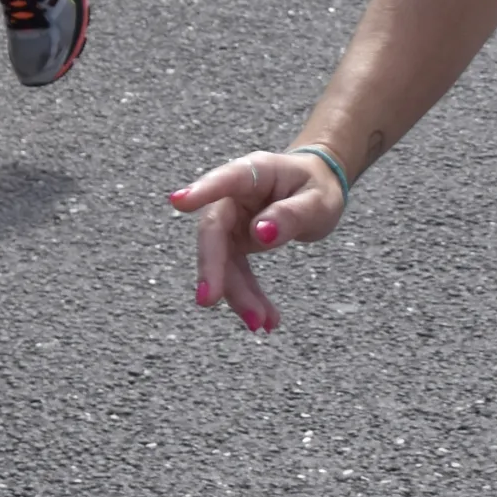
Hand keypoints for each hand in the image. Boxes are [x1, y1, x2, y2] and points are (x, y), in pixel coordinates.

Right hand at [169, 149, 349, 332]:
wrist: (315, 188)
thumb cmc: (316, 187)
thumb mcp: (318, 202)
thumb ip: (291, 215)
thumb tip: (261, 234)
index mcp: (254, 173)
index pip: (224, 180)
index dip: (201, 191)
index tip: (179, 202)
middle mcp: (233, 196)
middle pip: (215, 230)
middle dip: (212, 267)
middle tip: (208, 300)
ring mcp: (231, 219)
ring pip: (223, 258)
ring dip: (237, 293)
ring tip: (261, 324)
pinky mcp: (234, 240)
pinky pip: (235, 270)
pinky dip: (247, 295)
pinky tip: (264, 319)